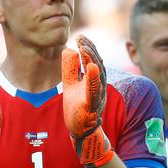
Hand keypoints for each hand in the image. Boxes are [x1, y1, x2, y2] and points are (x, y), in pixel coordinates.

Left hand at [61, 35, 113, 167]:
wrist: (81, 132)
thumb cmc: (78, 108)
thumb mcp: (70, 84)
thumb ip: (69, 68)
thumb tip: (68, 49)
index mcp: (94, 80)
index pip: (93, 60)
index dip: (88, 47)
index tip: (80, 36)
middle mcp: (99, 86)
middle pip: (98, 64)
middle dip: (90, 50)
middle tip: (81, 39)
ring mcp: (97, 97)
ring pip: (98, 76)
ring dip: (92, 59)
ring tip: (84, 47)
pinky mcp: (92, 106)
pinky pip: (94, 91)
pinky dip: (93, 78)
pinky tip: (90, 66)